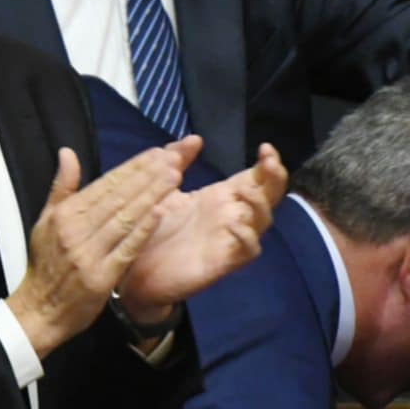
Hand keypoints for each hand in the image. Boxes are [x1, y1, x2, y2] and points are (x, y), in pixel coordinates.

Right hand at [7, 141, 199, 357]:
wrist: (41, 310)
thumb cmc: (46, 264)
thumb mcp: (46, 221)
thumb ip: (62, 187)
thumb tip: (68, 152)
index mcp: (65, 215)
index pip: (105, 184)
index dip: (133, 167)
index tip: (157, 153)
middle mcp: (75, 231)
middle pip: (118, 197)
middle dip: (148, 176)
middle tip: (174, 159)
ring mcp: (88, 254)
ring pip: (125, 218)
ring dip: (151, 196)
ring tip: (175, 178)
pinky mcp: (100, 277)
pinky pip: (126, 249)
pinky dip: (144, 230)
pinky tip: (161, 213)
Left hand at [117, 143, 287, 324]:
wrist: (134, 270)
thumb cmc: (152, 229)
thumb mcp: (162, 189)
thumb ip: (176, 161)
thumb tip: (196, 138)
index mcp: (220, 197)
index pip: (256, 178)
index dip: (268, 164)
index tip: (265, 147)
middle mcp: (230, 216)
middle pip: (268, 196)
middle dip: (275, 178)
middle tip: (269, 162)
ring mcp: (229, 239)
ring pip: (263, 222)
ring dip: (260, 203)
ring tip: (242, 190)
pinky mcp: (223, 262)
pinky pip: (249, 250)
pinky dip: (247, 237)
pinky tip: (234, 224)